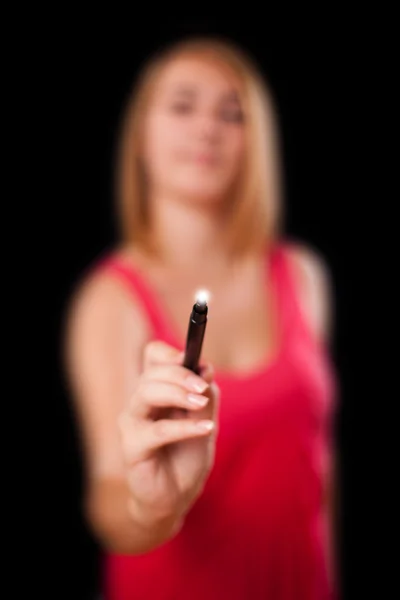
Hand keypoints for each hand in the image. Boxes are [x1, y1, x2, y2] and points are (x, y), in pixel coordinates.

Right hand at [118, 341, 218, 531]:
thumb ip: (206, 395)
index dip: (171, 353)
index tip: (195, 360)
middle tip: (203, 386)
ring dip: (178, 393)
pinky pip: (158, 430)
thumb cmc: (187, 456)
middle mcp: (140, 401)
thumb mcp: (205, 421)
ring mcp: (132, 423)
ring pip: (147, 392)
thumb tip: (205, 367)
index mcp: (156, 389)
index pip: (153, 355)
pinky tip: (205, 430)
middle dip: (180, 374)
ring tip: (201, 403)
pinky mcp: (132, 446)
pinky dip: (183, 427)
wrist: (177, 497)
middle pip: (152, 372)